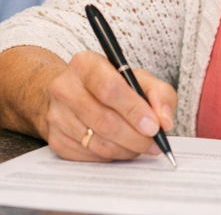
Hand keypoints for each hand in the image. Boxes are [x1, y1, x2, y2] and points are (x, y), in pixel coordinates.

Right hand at [41, 50, 176, 161]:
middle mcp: (65, 87)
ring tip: (140, 145)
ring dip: (126, 149)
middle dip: (135, 137)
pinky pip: (89, 156)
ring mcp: (57, 115)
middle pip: (104, 120)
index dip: (134, 110)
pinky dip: (111, 156)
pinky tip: (120, 147)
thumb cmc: (110, 84)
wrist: (72, 94)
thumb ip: (159, 94)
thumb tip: (165, 121)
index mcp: (85, 64)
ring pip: (98, 142)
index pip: (109, 88)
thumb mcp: (138, 78)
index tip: (154, 126)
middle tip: (154, 143)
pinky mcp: (56, 138)